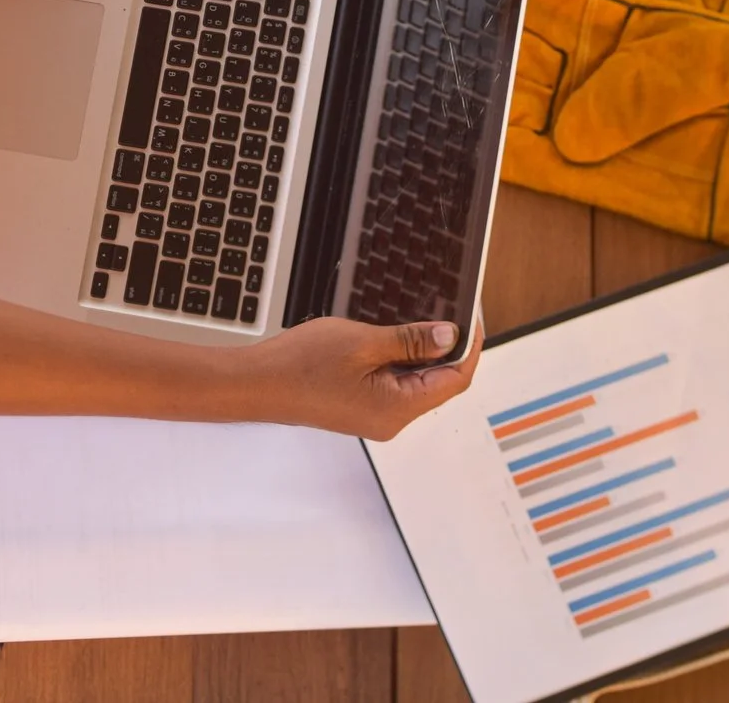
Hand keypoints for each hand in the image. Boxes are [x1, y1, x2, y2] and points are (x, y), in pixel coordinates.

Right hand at [236, 316, 480, 440]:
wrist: (257, 384)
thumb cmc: (301, 366)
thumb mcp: (363, 342)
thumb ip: (411, 341)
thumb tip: (450, 336)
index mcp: (397, 410)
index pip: (455, 379)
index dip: (469, 346)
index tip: (472, 315)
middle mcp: (391, 420)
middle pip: (439, 382)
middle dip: (447, 346)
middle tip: (448, 308)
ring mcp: (375, 416)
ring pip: (416, 381)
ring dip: (421, 351)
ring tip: (418, 317)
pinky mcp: (361, 407)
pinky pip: (394, 383)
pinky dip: (400, 359)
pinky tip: (391, 336)